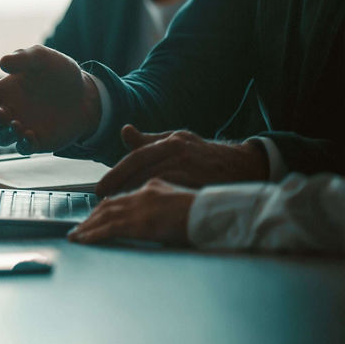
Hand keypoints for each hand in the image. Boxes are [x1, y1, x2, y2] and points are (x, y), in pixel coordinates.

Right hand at [0, 46, 101, 152]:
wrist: (85, 93)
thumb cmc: (58, 72)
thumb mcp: (42, 58)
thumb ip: (23, 58)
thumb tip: (3, 63)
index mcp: (3, 93)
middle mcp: (9, 112)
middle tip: (0, 114)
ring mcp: (21, 128)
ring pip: (3, 138)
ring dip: (6, 134)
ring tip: (17, 126)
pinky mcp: (37, 141)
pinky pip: (24, 148)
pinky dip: (23, 145)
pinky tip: (30, 137)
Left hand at [68, 178, 196, 246]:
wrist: (216, 214)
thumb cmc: (206, 209)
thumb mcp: (181, 194)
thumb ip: (163, 194)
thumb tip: (153, 199)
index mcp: (152, 186)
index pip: (123, 196)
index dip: (106, 205)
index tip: (96, 212)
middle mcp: (142, 194)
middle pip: (109, 205)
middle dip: (92, 217)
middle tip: (80, 227)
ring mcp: (140, 209)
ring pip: (105, 216)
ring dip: (88, 227)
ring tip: (76, 236)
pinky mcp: (139, 224)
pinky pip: (110, 230)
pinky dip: (93, 235)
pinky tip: (82, 240)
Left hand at [95, 125, 268, 197]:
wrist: (244, 165)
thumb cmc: (205, 155)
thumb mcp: (178, 141)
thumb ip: (150, 140)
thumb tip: (125, 131)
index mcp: (171, 140)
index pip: (136, 157)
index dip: (116, 173)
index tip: (100, 188)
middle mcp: (179, 150)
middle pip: (140, 169)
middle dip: (119, 186)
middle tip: (103, 202)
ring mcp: (190, 167)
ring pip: (153, 182)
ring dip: (133, 195)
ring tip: (118, 209)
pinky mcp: (199, 183)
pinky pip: (171, 194)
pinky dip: (155, 203)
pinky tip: (143, 212)